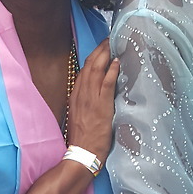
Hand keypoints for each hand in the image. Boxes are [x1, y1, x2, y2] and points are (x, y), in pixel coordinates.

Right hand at [66, 39, 119, 163]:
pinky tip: (117, 62)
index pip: (83, 72)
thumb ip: (85, 104)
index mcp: (75, 97)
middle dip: (99, 51)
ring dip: (105, 55)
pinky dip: (111, 71)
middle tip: (107, 40)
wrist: (82, 153)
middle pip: (88, 66)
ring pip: (96, 70)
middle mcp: (81, 95)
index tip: (100, 49)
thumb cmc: (83, 139)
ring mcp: (90, 99)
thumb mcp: (79, 117)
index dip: (92, 58)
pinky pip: (106, 83)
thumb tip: (93, 96)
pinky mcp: (101, 106)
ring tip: (112, 44)